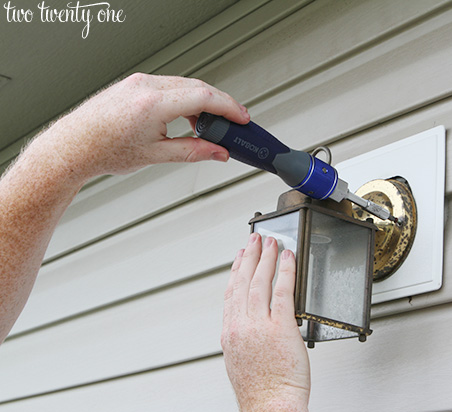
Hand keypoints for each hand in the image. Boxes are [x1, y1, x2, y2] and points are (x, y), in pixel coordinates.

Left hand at [32, 73, 248, 180]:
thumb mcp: (156, 155)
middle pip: (198, 87)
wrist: (74, 145)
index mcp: (153, 103)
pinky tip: (188, 115)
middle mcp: (146, 86)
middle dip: (220, 104)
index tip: (242, 118)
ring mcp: (139, 81)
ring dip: (203, 101)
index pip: (204, 97)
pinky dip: (185, 97)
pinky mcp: (134, 83)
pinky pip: (169, 84)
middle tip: (233, 124)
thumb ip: (193, 151)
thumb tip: (218, 152)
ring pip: (185, 84)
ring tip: (209, 125)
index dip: (229, 107)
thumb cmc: (105, 150)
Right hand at [221, 233, 314, 411]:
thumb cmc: (261, 392)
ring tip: (271, 243)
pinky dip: (285, 272)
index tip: (240, 258)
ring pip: (260, 282)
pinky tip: (288, 259)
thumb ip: (245, 339)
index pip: (231, 294)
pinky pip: (283, 292)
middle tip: (255, 240)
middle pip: (243, 282)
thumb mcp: (243, 361)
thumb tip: (255, 325)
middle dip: (250, 258)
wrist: (270, 407)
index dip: (236, 272)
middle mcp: (241, 326)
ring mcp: (260, 325)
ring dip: (266, 259)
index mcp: (230, 334)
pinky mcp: (281, 327)